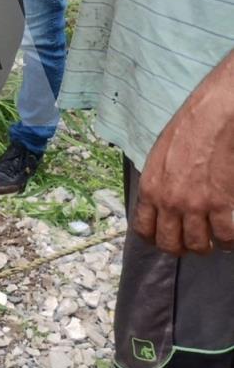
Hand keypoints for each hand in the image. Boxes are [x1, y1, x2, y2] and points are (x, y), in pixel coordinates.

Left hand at [134, 84, 233, 254]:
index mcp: (149, 190)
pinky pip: (225, 236)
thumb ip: (156, 184)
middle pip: (169, 243)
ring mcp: (195, 205)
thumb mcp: (156, 159)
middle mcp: (168, 202)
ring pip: (197, 244)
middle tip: (189, 244)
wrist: (211, 118)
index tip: (163, 238)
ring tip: (210, 242)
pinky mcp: (220, 203)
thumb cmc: (184, 132)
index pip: (144, 229)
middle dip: (179, 248)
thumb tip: (158, 203)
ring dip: (204, 247)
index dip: (154, 239)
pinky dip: (227, 242)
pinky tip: (228, 238)